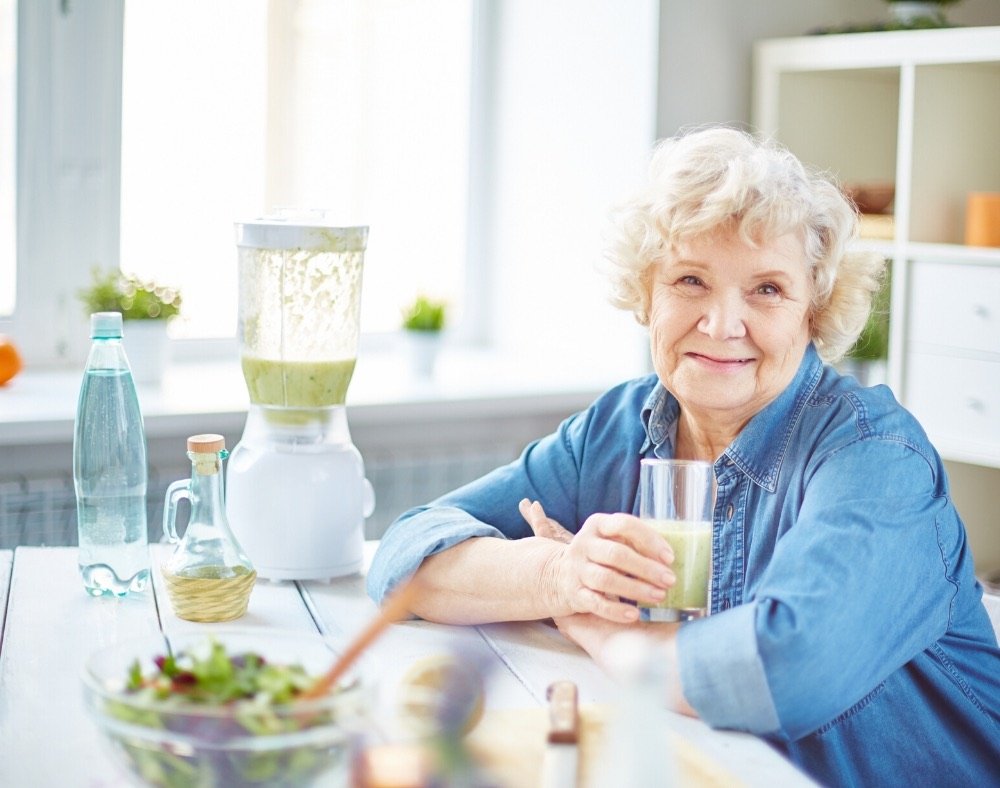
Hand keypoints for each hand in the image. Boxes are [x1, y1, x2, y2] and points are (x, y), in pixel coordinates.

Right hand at [520, 499, 674, 622]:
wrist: (558, 574)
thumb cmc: (599, 556)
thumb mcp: (611, 540)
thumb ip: (635, 543)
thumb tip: (669, 559)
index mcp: (597, 525)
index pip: (624, 524)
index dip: (649, 539)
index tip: (669, 557)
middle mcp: (584, 544)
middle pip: (616, 554)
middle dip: (646, 568)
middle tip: (669, 580)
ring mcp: (576, 569)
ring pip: (606, 579)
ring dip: (635, 589)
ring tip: (659, 596)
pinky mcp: (574, 593)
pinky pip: (596, 603)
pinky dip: (616, 610)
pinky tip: (635, 614)